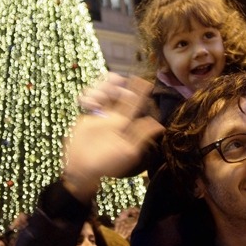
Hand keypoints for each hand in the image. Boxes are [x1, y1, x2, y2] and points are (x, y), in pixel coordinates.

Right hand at [64, 75, 163, 201]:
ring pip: (107, 97)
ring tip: (110, 79)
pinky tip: (95, 90)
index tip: (145, 81)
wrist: (85, 169)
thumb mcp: (129, 151)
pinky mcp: (90, 118)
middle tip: (122, 76)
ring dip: (108, 88)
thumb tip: (160, 126)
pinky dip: (93, 95)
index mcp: (126, 124)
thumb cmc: (109, 163)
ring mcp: (102, 117)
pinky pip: (93, 103)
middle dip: (121, 86)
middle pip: (120, 97)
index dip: (139, 93)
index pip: (134, 105)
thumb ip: (142, 136)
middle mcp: (116, 118)